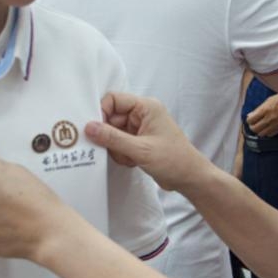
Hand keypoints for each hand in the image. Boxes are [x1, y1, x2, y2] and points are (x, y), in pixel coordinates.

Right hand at [83, 93, 206, 194]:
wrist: (189, 177)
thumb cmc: (173, 160)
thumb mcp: (140, 149)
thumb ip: (112, 138)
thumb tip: (89, 127)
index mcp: (146, 107)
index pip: (114, 100)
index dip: (102, 113)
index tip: (96, 131)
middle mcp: (142, 114)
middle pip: (110, 118)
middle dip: (110, 137)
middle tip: (116, 150)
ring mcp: (139, 128)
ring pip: (113, 134)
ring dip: (116, 149)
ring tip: (130, 158)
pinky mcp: (138, 141)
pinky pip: (119, 144)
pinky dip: (121, 154)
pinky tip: (133, 161)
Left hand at [246, 95, 277, 137]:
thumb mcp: (269, 101)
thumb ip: (258, 109)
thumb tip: (249, 116)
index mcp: (265, 110)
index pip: (250, 120)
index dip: (249, 120)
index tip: (251, 119)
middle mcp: (268, 119)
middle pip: (254, 129)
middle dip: (252, 126)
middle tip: (254, 124)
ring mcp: (274, 125)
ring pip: (261, 134)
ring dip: (259, 131)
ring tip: (261, 126)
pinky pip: (269, 135)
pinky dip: (267, 132)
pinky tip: (268, 128)